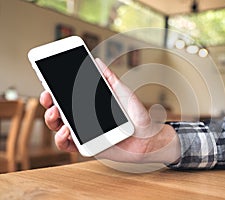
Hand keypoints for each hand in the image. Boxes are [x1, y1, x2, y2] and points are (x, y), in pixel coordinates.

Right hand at [40, 58, 179, 163]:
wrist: (148, 137)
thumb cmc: (136, 115)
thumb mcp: (122, 92)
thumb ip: (109, 78)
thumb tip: (96, 61)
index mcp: (90, 104)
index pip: (68, 95)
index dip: (55, 89)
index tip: (48, 81)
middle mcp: (84, 118)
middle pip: (59, 110)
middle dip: (49, 102)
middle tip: (49, 96)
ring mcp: (84, 132)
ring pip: (58, 126)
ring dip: (52, 119)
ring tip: (57, 112)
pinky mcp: (87, 146)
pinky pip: (68, 145)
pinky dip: (61, 138)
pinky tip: (66, 130)